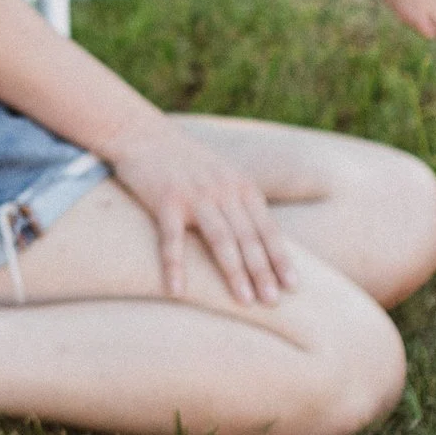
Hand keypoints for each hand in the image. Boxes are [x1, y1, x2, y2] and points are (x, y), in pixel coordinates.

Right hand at [106, 115, 292, 306]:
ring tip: (245, 300)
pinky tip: (177, 291)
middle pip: (248, 237)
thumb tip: (261, 239)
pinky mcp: (165, 200)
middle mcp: (223, 191)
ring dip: (235, 272)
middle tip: (273, 301)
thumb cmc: (184, 161)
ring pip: (220, 239)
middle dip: (263, 272)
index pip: (267, 228)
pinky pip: (172, 239)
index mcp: (241, 186)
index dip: (280, 258)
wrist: (143, 133)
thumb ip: (240, 202)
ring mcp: (194, 195)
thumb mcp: (222, 174)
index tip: (293, 286)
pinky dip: (175, 266)